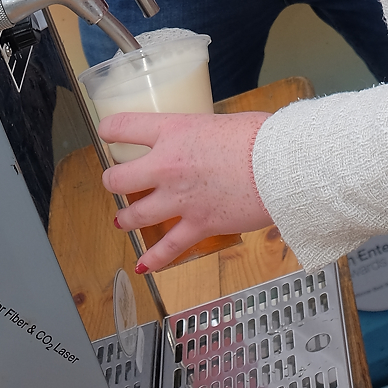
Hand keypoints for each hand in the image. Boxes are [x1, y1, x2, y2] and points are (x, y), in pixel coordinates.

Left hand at [100, 111, 271, 271]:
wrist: (279, 166)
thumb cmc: (261, 137)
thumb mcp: (224, 122)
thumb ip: (206, 134)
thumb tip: (210, 141)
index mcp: (173, 131)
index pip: (123, 126)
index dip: (110, 129)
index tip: (107, 133)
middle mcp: (167, 166)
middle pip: (117, 179)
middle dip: (113, 181)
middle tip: (117, 181)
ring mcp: (179, 200)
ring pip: (134, 216)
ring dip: (126, 218)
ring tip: (124, 219)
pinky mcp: (197, 226)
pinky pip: (167, 249)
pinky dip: (153, 260)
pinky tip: (144, 265)